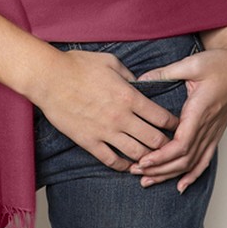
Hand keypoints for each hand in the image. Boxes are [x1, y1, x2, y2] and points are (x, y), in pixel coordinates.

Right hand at [31, 49, 180, 171]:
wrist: (49, 78)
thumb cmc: (78, 65)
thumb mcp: (110, 62)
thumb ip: (130, 75)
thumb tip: (141, 86)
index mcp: (129, 96)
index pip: (161, 117)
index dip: (173, 124)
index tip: (177, 126)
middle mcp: (121, 117)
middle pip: (154, 140)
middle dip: (166, 144)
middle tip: (170, 146)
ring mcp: (105, 132)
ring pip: (136, 154)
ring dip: (148, 158)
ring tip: (153, 158)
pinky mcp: (89, 142)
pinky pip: (112, 161)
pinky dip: (124, 165)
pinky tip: (128, 164)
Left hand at [131, 24, 226, 190]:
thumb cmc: (218, 64)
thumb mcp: (190, 64)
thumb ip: (165, 72)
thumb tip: (140, 80)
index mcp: (200, 111)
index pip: (181, 144)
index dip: (162, 157)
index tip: (143, 161)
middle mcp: (207, 126)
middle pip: (183, 159)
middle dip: (158, 169)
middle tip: (135, 172)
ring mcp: (213, 132)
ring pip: (192, 163)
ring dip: (169, 175)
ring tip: (148, 181)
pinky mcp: (215, 133)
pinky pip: (205, 159)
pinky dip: (193, 175)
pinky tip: (181, 186)